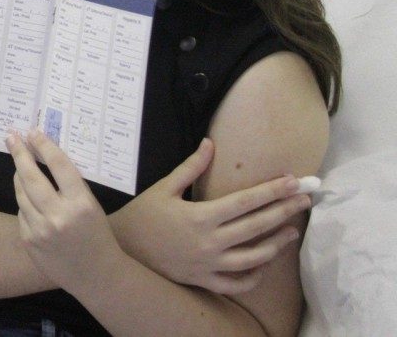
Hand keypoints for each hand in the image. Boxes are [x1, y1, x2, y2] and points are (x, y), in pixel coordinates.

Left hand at [8, 129, 125, 291]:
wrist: (96, 275)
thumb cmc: (97, 234)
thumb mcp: (91, 206)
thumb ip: (71, 185)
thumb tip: (46, 157)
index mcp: (81, 203)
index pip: (59, 166)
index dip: (44, 146)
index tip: (33, 132)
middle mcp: (59, 216)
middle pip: (31, 177)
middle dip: (19, 154)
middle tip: (11, 137)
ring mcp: (41, 230)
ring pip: (21, 193)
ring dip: (19, 177)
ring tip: (20, 167)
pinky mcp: (29, 241)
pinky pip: (21, 213)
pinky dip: (25, 204)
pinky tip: (32, 202)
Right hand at [110, 138, 311, 293]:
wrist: (121, 250)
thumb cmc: (142, 216)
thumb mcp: (163, 188)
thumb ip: (191, 168)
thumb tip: (210, 143)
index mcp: (201, 216)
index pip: (245, 202)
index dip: (271, 191)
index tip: (293, 182)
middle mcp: (209, 242)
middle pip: (257, 226)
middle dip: (285, 211)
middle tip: (306, 199)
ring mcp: (208, 264)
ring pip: (253, 258)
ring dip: (277, 244)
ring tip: (292, 232)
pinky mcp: (204, 280)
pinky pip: (237, 283)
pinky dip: (254, 275)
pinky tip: (263, 264)